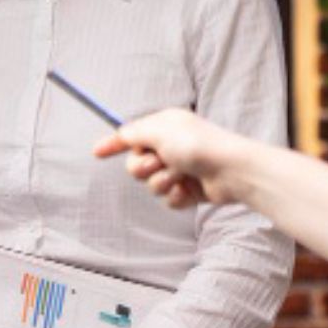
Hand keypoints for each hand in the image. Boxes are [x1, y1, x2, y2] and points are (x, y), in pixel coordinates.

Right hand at [97, 108, 254, 209]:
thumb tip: (122, 133)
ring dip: (163, 182)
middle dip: (143, 167)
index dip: (113, 144)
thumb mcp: (160, 131)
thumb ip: (134, 132)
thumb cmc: (198, 145)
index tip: (96, 153)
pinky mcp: (189, 190)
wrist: (231, 171)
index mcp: (164, 128)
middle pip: (136, 164)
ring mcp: (180, 169)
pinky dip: (176, 196)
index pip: (131, 135)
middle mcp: (171, 147)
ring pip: (151, 185)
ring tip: (181, 176)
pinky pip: (168, 199)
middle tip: (159, 162)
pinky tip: (189, 190)